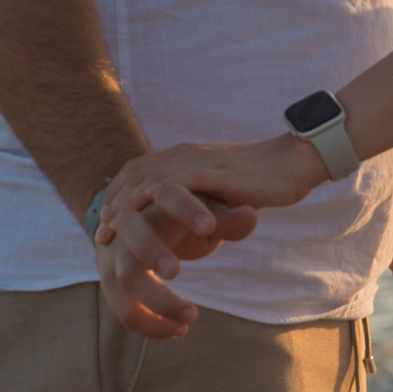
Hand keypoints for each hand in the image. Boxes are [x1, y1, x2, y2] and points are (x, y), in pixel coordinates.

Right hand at [90, 161, 258, 340]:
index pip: (168, 194)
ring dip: (158, 301)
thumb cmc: (184, 218)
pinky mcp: (110, 280)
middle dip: (151, 250)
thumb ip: (228, 219)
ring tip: (192, 315)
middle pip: (131, 231)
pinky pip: (123, 308)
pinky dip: (150, 324)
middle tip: (175, 272)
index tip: (209, 226)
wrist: (145, 224)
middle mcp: (129, 222)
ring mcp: (115, 252)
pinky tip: (179, 329)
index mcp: (157, 198)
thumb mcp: (206, 214)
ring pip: (125, 277)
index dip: (186, 209)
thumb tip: (252, 216)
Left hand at [100, 134, 326, 235]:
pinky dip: (158, 195)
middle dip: (113, 206)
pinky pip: (180, 181)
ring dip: (127, 205)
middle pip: (135, 175)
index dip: (117, 197)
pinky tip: (145, 209)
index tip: (105, 225)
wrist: (292, 164)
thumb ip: (197, 204)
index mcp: (183, 159)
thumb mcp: (219, 195)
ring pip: (150, 179)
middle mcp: (185, 155)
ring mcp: (199, 162)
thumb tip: (182, 229)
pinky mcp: (216, 171)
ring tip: (113, 231)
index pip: (138, 173)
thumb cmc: (259, 183)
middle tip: (100, 235)